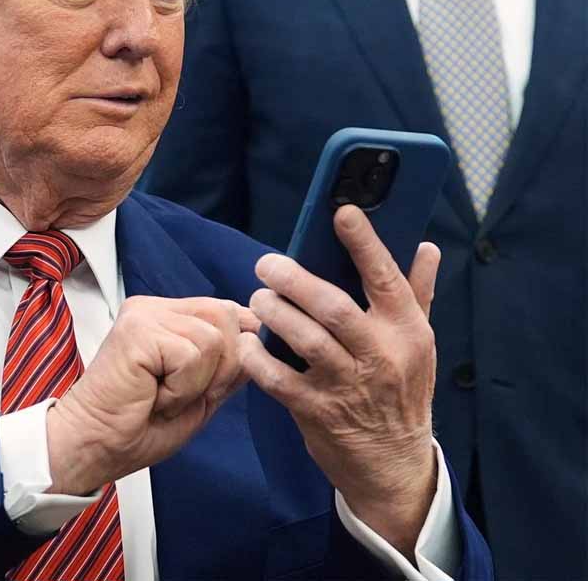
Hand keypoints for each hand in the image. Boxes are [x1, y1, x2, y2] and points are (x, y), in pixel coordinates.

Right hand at [46, 296, 257, 495]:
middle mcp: (155, 308)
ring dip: (197, 383)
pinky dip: (181, 388)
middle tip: (179, 394)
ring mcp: (144, 315)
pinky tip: (153, 396)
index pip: (227, 311)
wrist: (96, 445)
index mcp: (168, 316)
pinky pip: (192, 355)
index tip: (206, 385)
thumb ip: (228, 363)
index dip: (235, 350)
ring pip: (214, 338)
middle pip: (227, 317)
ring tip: (162, 395)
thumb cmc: (139, 425)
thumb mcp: (201, 393)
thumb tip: (259, 335)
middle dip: (220, 368)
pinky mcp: (138, 330)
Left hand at [238, 205, 439, 558]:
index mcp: (407, 331)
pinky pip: (278, 379)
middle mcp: (380, 355)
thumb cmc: (403, 391)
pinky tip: (249, 343)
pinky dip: (258, 359)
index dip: (364, 242)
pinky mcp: (317, 411)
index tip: (342, 211)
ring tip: (258, 298)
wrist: (393, 464)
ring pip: (304, 339)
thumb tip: (426, 246)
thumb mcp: (419, 343)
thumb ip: (417, 293)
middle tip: (267, 264)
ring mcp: (347, 386)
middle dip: (294, 279)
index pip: (386, 278)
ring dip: (274, 312)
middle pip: (333, 307)